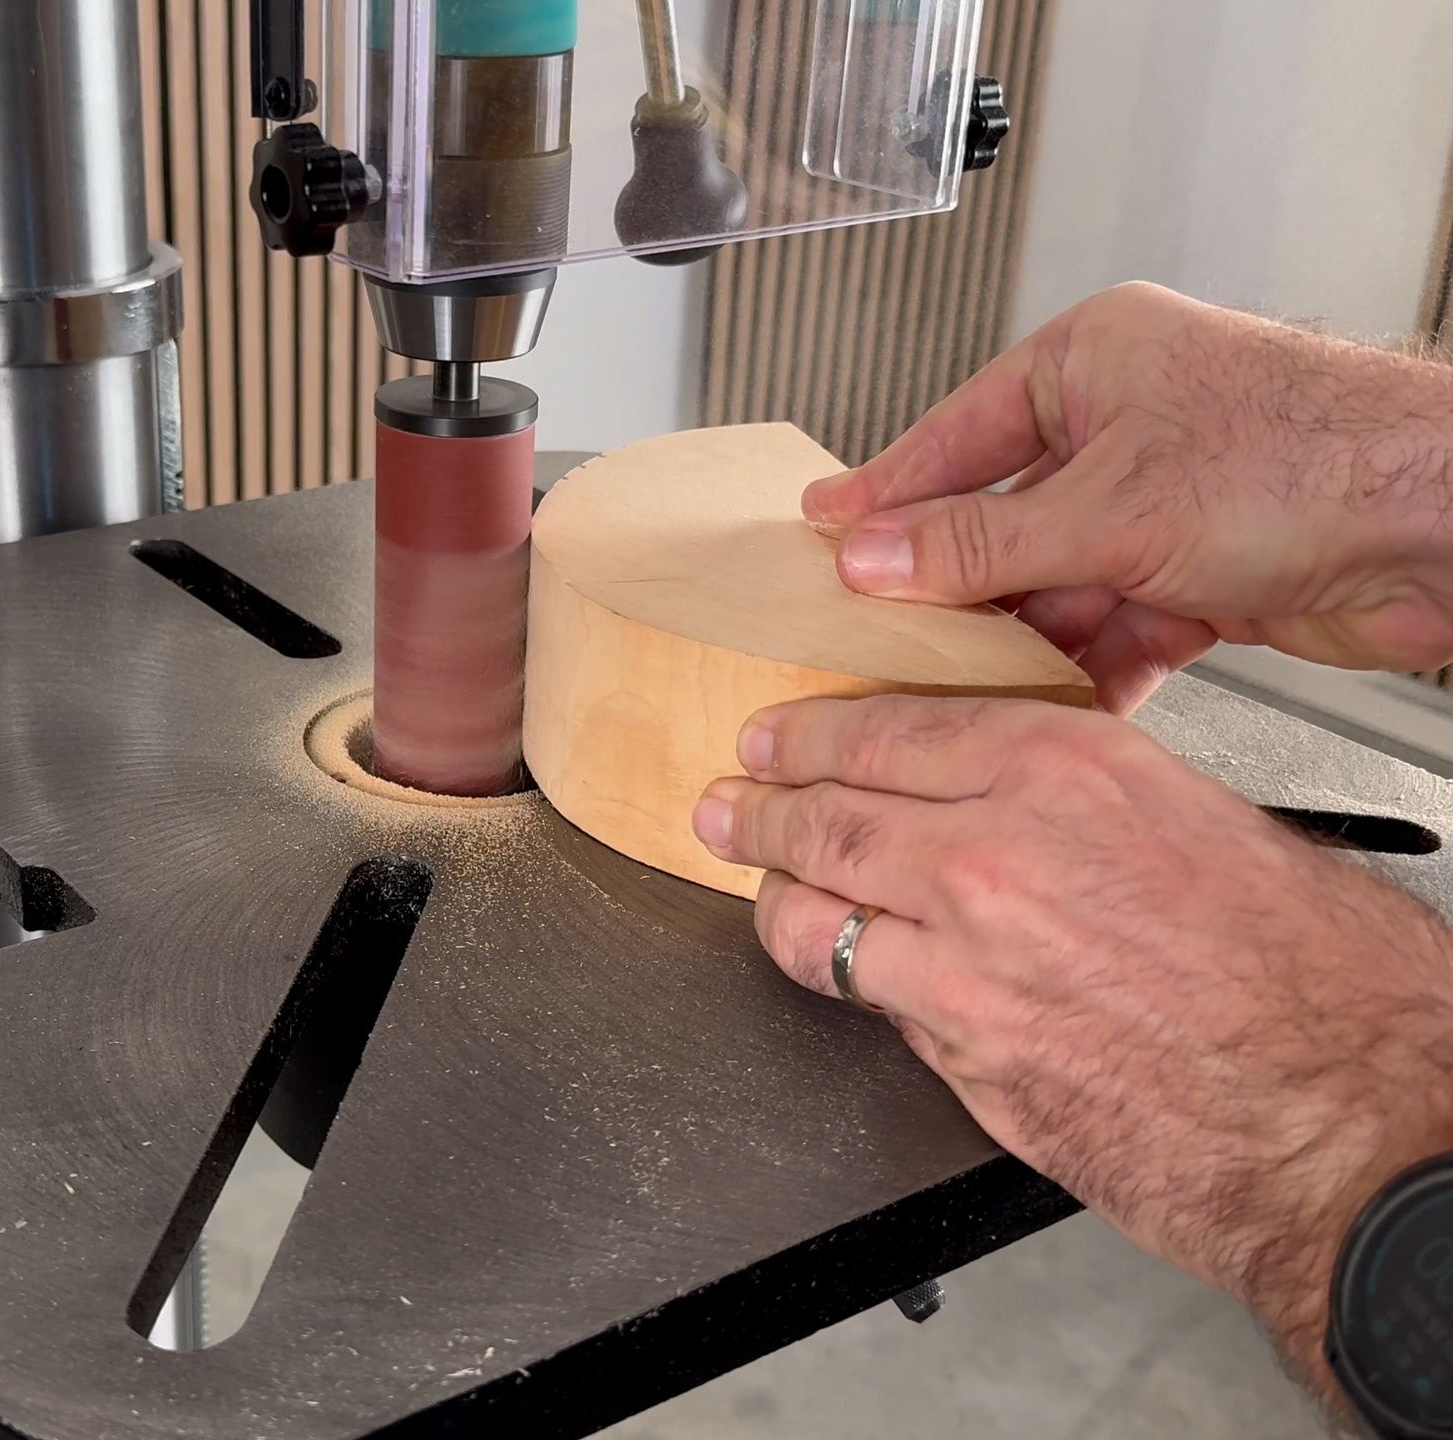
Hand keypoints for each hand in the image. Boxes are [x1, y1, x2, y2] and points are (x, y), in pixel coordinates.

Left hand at [692, 694, 1452, 1393]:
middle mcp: (998, 852)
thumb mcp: (1201, 823)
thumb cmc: (1315, 980)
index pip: (891, 729)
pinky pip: (863, 997)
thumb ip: (1084, 798)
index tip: (777, 734)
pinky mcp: (959, 1054)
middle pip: (830, 811)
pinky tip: (824, 957)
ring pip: (814, 908)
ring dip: (771, 889)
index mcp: (1068, 770)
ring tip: (749, 873)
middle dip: (763, 802)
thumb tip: (1012, 792)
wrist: (1346, 1121)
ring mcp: (966, 960)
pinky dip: (831, 970)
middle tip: (730, 799)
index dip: (813, 731)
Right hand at [804, 283, 1452, 713]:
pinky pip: (1118, 626)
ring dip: (1025, 641)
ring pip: (1059, 583)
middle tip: (884, 637)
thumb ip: (979, 543)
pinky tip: (1060, 705)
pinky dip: (1093, 668)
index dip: (885, 492)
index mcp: (1091, 363)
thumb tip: (874, 559)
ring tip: (965, 690)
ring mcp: (1166, 501)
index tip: (822, 531)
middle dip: (958, 589)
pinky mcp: (1206, 570)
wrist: (1445, 524)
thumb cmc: (1309, 457)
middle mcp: (1126, 425)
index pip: (955, 435)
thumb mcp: (1108, 506)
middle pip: (1003, 521)